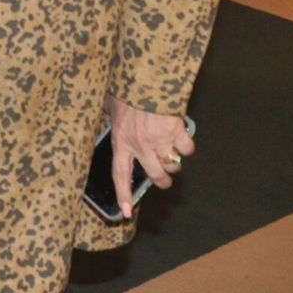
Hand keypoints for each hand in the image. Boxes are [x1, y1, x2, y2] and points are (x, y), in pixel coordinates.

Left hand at [105, 94, 194, 218]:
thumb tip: (106, 118)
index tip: (126, 212)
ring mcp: (159, 140)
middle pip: (156, 176)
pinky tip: (181, 137)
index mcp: (121, 141)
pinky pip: (187, 149)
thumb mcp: (110, 107)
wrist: (144, 79)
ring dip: (174, 162)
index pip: (120, 174)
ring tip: (170, 151)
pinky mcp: (176, 132)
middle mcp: (140, 145)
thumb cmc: (125, 91)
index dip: (123, 194)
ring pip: (173, 165)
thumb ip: (111, 118)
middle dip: (163, 181)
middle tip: (165, 178)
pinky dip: (187, 146)